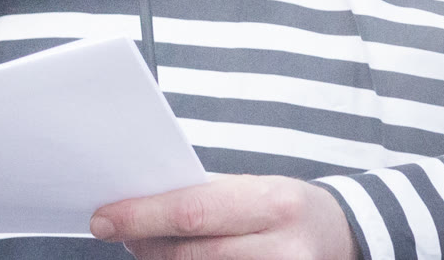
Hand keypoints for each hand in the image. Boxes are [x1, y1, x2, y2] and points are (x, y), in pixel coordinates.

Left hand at [90, 174, 358, 259]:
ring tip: (145, 245)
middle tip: (118, 231)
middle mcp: (280, 249)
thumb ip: (205, 198)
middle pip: (190, 254)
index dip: (141, 217)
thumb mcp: (254, 190)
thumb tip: (140, 205)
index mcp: (273, 204)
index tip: (102, 217)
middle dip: (145, 243)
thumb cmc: (284, 207)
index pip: (192, 212)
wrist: (340, 235)